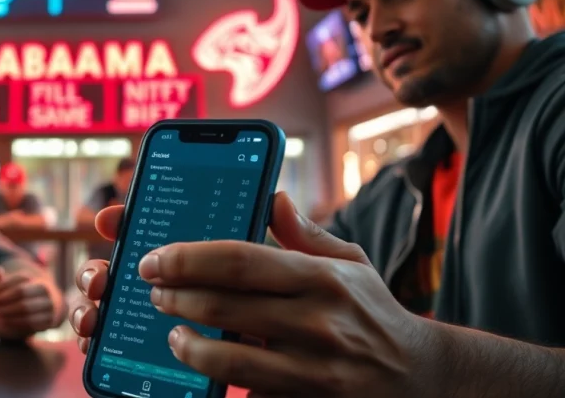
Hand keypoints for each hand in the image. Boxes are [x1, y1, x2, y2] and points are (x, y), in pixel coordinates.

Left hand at [0, 266, 61, 339]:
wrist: (37, 315)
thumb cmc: (17, 300)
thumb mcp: (7, 289)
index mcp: (35, 279)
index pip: (19, 278)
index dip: (3, 285)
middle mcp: (45, 291)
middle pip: (22, 292)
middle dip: (4, 299)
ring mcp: (49, 306)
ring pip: (26, 308)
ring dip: (8, 312)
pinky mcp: (48, 322)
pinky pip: (31, 323)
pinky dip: (16, 322)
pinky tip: (5, 322)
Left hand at [70, 195, 442, 397]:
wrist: (423, 378)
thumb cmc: (373, 312)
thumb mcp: (350, 264)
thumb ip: (305, 233)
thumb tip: (271, 196)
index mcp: (321, 277)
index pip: (239, 258)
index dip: (187, 257)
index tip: (154, 258)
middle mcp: (318, 321)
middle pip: (222, 306)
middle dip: (174, 297)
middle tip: (153, 290)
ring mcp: (314, 369)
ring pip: (228, 357)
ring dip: (185, 343)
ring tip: (170, 330)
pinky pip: (248, 391)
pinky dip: (212, 378)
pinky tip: (194, 364)